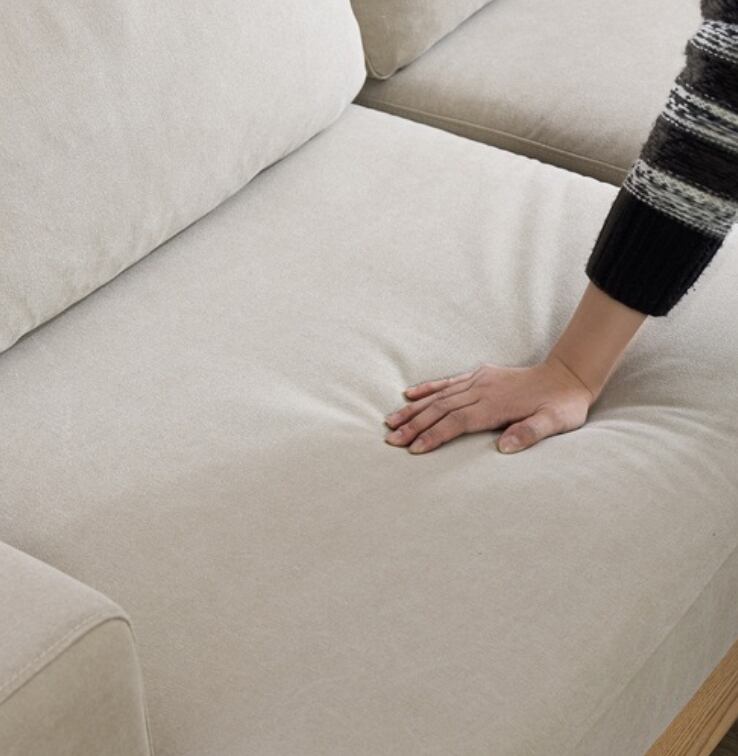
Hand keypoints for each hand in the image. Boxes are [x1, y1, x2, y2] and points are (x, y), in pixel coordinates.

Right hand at [384, 356, 594, 454]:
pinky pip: (447, 381)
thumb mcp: (554, 422)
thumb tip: (504, 447)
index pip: (457, 422)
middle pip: (440, 409)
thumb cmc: (562, 405)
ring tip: (390, 421)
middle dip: (414, 425)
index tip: (414, 448)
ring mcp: (479, 380)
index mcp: (496, 405)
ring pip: (439, 395)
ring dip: (414, 409)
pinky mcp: (480, 375)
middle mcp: (482, 390)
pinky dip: (427, 388)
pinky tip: (409, 394)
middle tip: (391, 440)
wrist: (569, 375)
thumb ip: (529, 433)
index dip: (434, 435)